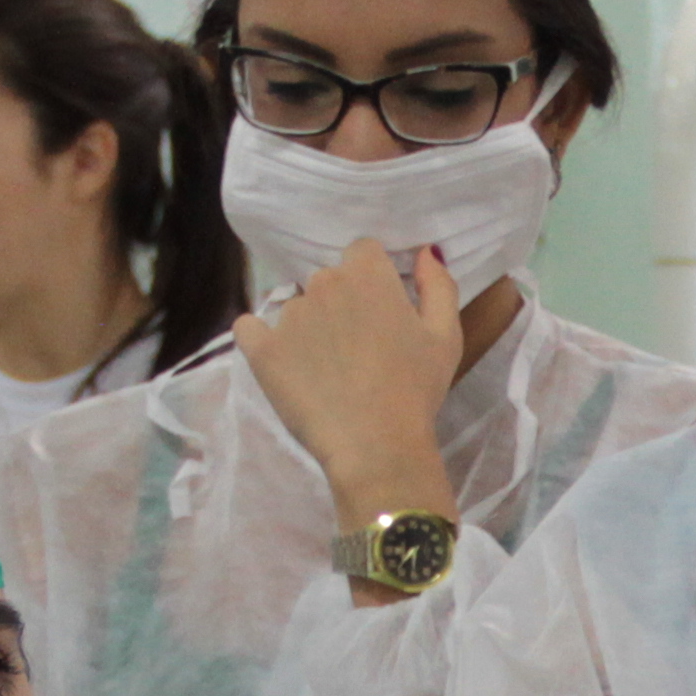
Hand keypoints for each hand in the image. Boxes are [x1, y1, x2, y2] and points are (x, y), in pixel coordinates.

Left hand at [239, 243, 469, 554]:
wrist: (375, 445)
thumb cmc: (416, 390)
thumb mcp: (446, 336)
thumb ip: (439, 286)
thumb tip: (425, 253)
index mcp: (367, 274)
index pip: (362, 250)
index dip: (373, 276)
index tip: (381, 309)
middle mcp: (322, 283)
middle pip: (328, 280)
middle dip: (342, 304)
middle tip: (359, 348)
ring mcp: (287, 315)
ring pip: (295, 308)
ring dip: (308, 327)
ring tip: (327, 371)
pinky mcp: (261, 348)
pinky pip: (249, 327)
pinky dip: (261, 337)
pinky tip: (281, 360)